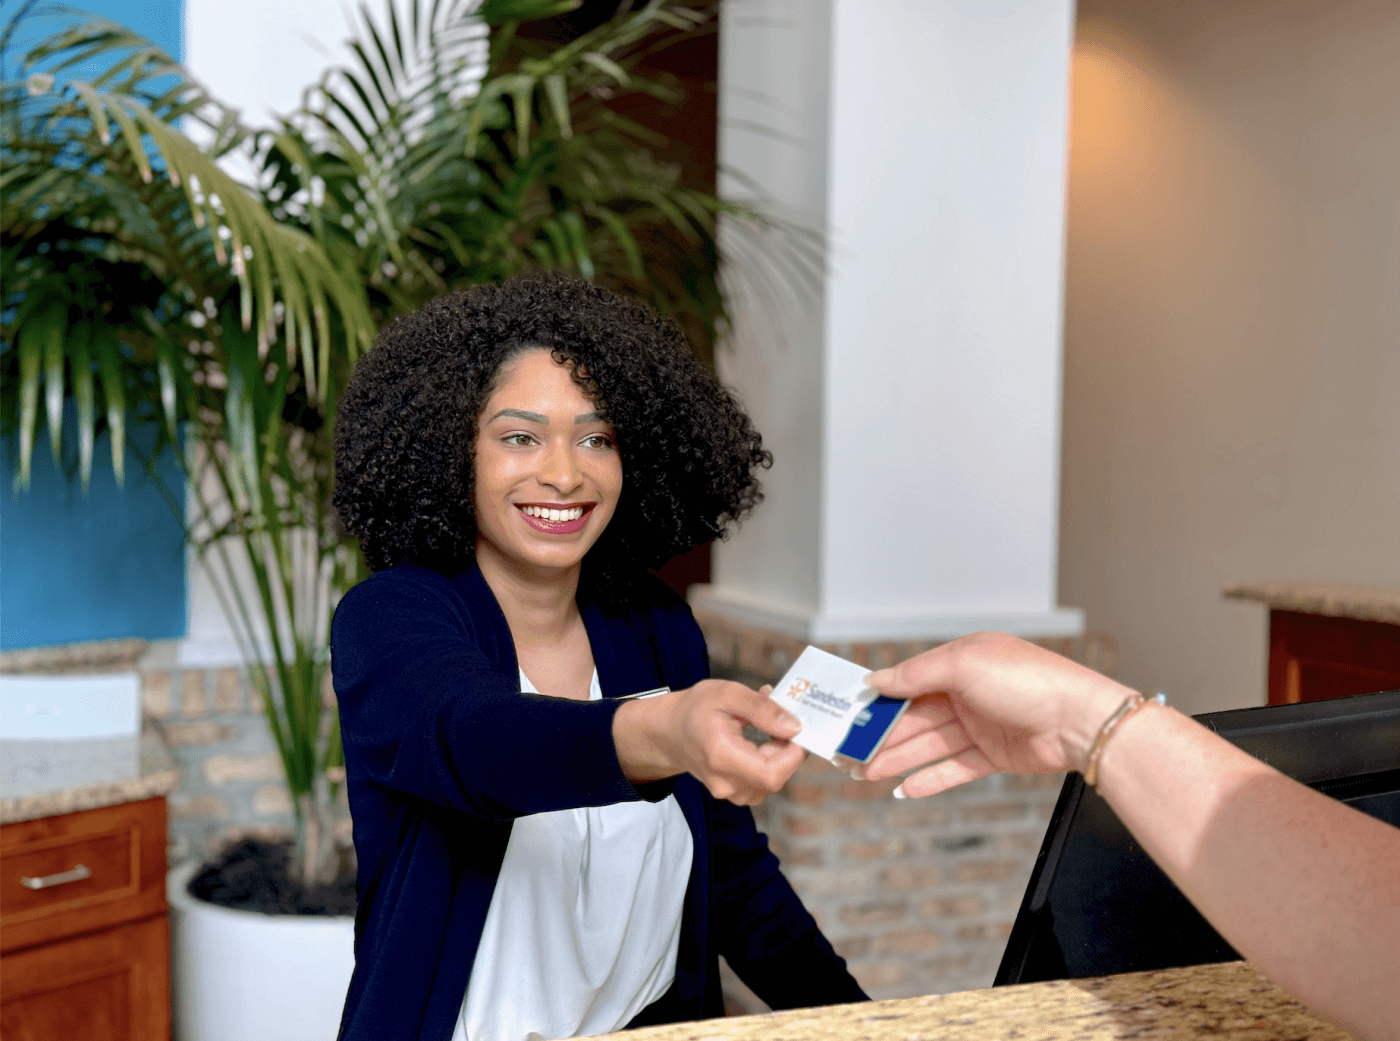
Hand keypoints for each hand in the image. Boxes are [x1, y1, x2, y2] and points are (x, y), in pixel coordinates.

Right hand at [614, 680, 805, 805]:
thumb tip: (794, 726)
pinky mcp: (733, 793)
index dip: (793, 756)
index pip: (770, 774)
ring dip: (779, 757)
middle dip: (788, 751)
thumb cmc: (696, 709)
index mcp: (721, 755)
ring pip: (771, 782)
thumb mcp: (728, 694)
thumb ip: (762, 709)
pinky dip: (770, 764)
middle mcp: (724, 782)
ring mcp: (728, 792)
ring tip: (768, 729)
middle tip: (782, 721)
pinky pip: (762, 784)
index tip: (799, 730)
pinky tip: (761, 744)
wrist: (671, 731)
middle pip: (774, 779)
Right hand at [859, 632, 1133, 797]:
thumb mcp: (963, 665)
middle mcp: (969, 691)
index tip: (852, 715)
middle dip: (883, 735)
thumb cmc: (1028, 681)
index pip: (910, 681)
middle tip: (852, 754)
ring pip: (930, 744)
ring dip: (898, 759)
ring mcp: (982, 724)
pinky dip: (930, 778)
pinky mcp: (995, 755)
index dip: (880, 699)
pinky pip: (954, 767)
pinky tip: (906, 789)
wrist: (1080, 721)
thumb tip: (877, 680)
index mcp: (961, 661)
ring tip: (868, 774)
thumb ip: (916, 674)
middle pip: (916, 717)